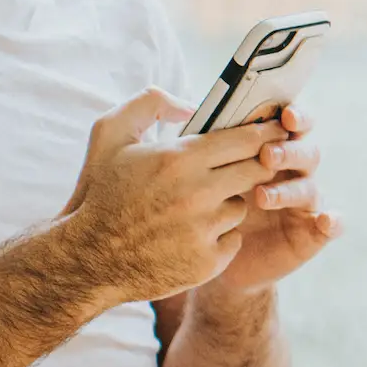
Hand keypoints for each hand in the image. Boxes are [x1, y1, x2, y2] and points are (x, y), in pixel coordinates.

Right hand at [57, 90, 287, 303]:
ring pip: (242, 206)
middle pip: (257, 170)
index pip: (246, 140)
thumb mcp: (110, 134)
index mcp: (179, 159)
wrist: (87, 258)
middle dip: (258, 165)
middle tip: (252, 163)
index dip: (267, 133)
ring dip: (229, 203)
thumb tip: (191, 106)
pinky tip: (192, 234)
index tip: (279, 129)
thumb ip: (150, 103)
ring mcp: (204, 230)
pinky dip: (219, 236)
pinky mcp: (207, 262)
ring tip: (197, 206)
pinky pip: (233, 239)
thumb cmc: (101, 192)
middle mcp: (198, 193)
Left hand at [206, 102, 338, 295]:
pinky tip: (325, 221)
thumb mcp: (197, 173)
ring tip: (263, 197)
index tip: (285, 115)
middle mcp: (292, 173)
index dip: (295, 117)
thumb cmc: (202, 207)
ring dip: (291, 189)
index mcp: (270, 151)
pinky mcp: (309, 233)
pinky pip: (330, 226)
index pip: (290, 126)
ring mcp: (302, 203)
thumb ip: (200, 143)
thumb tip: (185, 107)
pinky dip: (332, 221)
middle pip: (305, 152)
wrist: (205, 256)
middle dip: (289, 152)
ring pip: (310, 188)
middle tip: (267, 156)